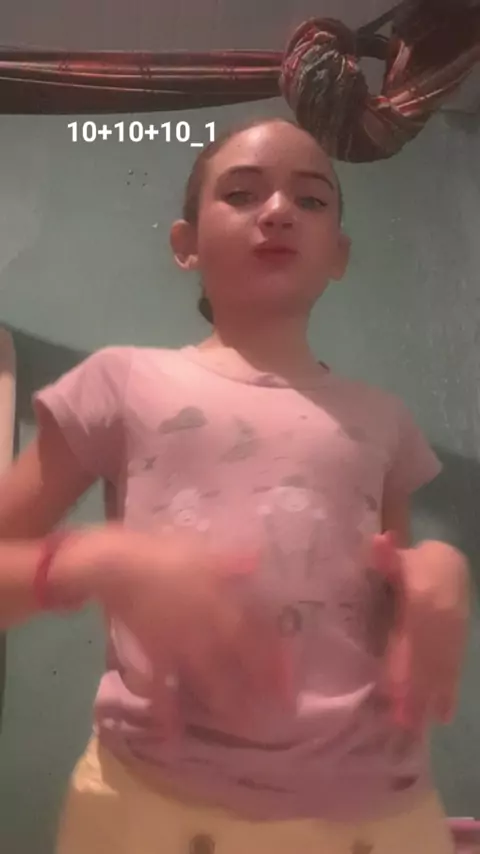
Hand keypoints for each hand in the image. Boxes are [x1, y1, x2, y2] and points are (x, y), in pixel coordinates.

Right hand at [67, 526, 289, 733]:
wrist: (118, 567)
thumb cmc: (164, 555)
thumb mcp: (205, 552)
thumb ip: (233, 561)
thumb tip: (259, 559)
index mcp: (223, 605)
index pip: (257, 635)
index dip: (275, 657)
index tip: (291, 677)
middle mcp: (208, 632)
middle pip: (240, 665)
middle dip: (259, 688)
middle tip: (278, 713)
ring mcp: (182, 648)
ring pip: (209, 681)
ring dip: (226, 703)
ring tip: (242, 725)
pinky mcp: (155, 657)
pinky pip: (163, 689)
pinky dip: (167, 714)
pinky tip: (172, 738)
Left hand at [371, 532, 469, 731]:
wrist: (449, 564)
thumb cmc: (415, 563)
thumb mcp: (399, 558)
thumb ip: (387, 556)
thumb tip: (378, 541)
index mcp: (426, 599)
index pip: (417, 638)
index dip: (407, 665)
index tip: (394, 694)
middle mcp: (444, 619)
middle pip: (430, 659)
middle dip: (417, 691)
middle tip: (402, 725)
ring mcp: (454, 634)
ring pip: (444, 668)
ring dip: (432, 697)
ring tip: (416, 728)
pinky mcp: (460, 644)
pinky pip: (455, 667)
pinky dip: (449, 690)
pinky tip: (442, 714)